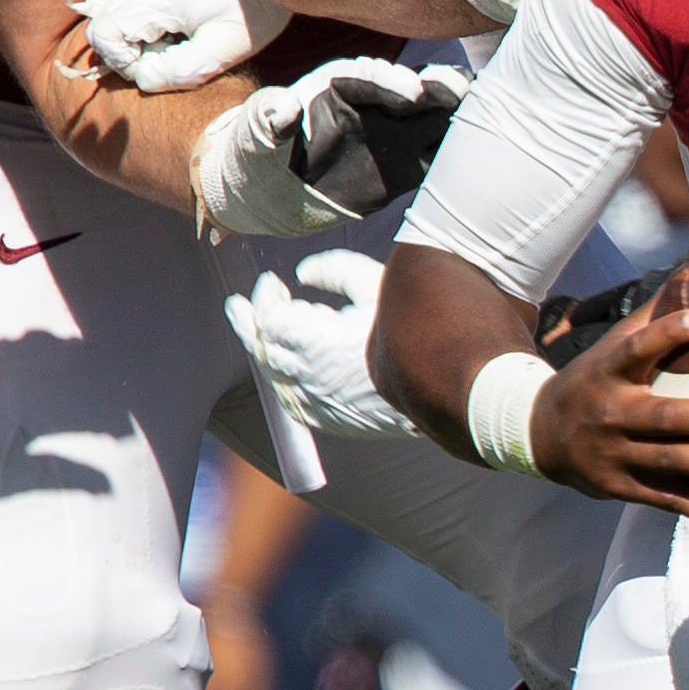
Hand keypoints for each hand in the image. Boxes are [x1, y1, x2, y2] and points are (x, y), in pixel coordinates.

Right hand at [72, 0, 294, 93]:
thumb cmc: (250, 9)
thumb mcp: (223, 52)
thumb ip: (180, 71)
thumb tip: (144, 79)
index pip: (104, 37)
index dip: (124, 63)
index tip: (158, 67)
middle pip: (99, 21)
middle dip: (124, 48)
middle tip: (165, 53)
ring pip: (100, 3)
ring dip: (121, 28)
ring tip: (162, 37)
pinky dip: (122, 8)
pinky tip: (156, 20)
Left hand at [191, 57, 472, 237]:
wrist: (272, 190)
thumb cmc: (258, 154)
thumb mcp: (255, 134)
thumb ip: (268, 117)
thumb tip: (283, 106)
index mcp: (338, 87)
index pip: (370, 77)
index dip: (392, 82)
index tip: (412, 94)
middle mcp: (371, 104)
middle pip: (412, 87)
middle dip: (437, 86)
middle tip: (460, 91)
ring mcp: (392, 131)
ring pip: (433, 115)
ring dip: (457, 111)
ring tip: (483, 111)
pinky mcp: (406, 161)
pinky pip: (438, 150)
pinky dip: (460, 147)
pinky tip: (488, 145)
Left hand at [225, 249, 418, 436]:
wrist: (449, 386)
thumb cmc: (416, 328)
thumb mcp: (377, 283)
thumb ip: (332, 269)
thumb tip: (302, 273)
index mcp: (314, 341)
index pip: (269, 318)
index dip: (266, 297)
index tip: (274, 281)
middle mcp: (307, 377)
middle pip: (262, 347)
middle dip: (252, 322)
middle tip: (239, 306)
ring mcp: (315, 403)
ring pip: (272, 375)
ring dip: (264, 350)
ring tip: (253, 334)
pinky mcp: (328, 420)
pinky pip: (290, 400)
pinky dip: (281, 380)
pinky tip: (283, 369)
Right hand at [528, 296, 688, 528]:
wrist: (537, 435)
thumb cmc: (593, 380)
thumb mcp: (608, 349)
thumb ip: (649, 322)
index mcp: (607, 371)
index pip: (636, 347)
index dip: (669, 333)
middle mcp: (609, 414)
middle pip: (663, 417)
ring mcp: (614, 455)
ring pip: (669, 463)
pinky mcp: (621, 488)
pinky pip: (668, 501)